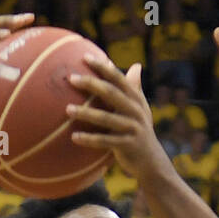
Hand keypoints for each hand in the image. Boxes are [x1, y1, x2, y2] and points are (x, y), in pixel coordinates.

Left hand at [67, 58, 168, 178]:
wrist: (151, 160)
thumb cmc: (139, 130)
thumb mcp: (140, 108)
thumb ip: (134, 88)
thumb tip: (136, 65)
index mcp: (135, 99)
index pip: (118, 78)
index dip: (103, 67)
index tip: (85, 57)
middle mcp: (135, 110)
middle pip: (111, 93)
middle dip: (91, 84)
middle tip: (71, 78)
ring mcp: (132, 128)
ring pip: (106, 118)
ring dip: (86, 113)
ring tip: (67, 109)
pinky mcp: (127, 145)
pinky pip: (105, 141)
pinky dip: (89, 139)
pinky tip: (74, 137)